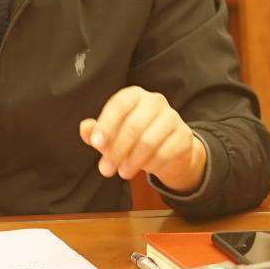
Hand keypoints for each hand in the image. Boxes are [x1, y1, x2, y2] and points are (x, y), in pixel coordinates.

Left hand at [79, 86, 206, 192]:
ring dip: (132, 161)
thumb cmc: (135, 138)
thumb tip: (85, 128)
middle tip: (105, 170)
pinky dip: (151, 164)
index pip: (118, 106)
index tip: (95, 143)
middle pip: (133, 126)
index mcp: (134, 95)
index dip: (106, 125)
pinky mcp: (184, 136)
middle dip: (117, 151)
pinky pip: (164, 152)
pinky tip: (145, 169)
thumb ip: (96, 131)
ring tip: (123, 173)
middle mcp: (154, 101)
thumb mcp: (113, 134)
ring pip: (149, 141)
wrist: (170, 151)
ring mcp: (172, 117)